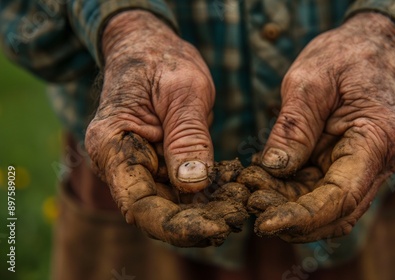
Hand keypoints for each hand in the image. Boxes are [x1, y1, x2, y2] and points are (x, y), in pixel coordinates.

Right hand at [84, 11, 243, 245]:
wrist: (151, 48)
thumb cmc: (162, 60)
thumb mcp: (182, 90)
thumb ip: (187, 137)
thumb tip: (194, 185)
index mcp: (111, 145)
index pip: (138, 202)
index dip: (175, 224)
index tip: (215, 230)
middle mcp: (119, 163)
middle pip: (154, 210)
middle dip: (194, 224)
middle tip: (236, 223)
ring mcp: (138, 166)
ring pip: (169, 205)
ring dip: (203, 214)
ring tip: (239, 212)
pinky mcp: (158, 165)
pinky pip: (180, 190)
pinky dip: (205, 196)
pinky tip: (231, 197)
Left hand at [250, 13, 394, 241]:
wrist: (371, 46)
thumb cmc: (344, 56)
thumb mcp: (310, 80)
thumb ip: (293, 127)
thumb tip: (272, 170)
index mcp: (377, 140)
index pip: (342, 196)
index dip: (303, 217)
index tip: (264, 223)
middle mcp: (378, 163)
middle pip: (336, 212)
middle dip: (291, 217)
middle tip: (248, 203)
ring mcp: (365, 167)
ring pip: (327, 208)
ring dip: (289, 209)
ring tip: (251, 192)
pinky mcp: (347, 165)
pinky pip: (319, 190)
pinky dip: (291, 194)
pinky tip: (263, 183)